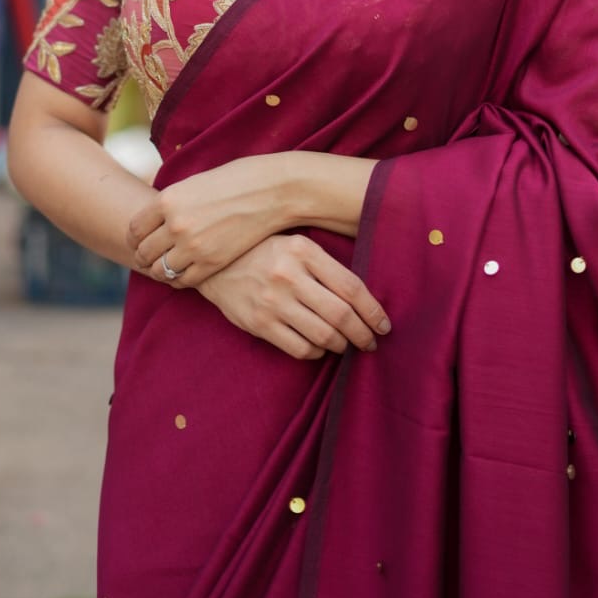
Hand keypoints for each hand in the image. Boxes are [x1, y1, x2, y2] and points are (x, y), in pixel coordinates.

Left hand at [127, 155, 289, 286]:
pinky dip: (180, 279)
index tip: (141, 241)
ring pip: (160, 271)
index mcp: (167, 199)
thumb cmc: (235, 181)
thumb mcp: (194, 183)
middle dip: (144, 256)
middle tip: (151, 258)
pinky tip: (186, 272)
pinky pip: (183, 281)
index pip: (134, 229)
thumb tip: (152, 218)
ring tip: (168, 266)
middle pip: (143, 252)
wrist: (272, 191)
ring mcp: (193, 246)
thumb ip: (171, 202)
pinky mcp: (211, 263)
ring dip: (161, 270)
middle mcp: (175, 224)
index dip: (135, 238)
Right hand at [197, 234, 391, 360]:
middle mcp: (289, 275)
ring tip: (346, 345)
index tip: (384, 325)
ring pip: (323, 336)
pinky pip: (299, 348)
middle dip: (362, 334)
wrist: (214, 263)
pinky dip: (316, 353)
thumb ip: (325, 264)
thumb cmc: (264, 251)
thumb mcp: (295, 244)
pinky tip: (319, 347)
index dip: (373, 311)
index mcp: (304, 251)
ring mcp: (272, 301)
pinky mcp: (259, 323)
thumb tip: (364, 296)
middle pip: (341, 315)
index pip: (351, 287)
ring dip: (341, 346)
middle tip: (370, 342)